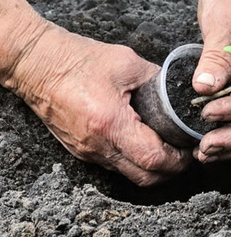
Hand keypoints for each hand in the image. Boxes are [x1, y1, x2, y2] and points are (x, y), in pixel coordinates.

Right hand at [10, 24, 191, 185]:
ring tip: (169, 149)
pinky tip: (144, 144)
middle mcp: (97, 145)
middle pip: (145, 177)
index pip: (153, 159)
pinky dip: (134, 161)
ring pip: (129, 175)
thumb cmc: (76, 59)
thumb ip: (157, 79)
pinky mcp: (81, 151)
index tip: (190, 148)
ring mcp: (87, 152)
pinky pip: (114, 165)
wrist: (35, 63)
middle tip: (184, 154)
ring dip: (153, 169)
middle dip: (171, 171)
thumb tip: (179, 90)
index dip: (178, 159)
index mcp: (110, 123)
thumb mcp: (126, 62)